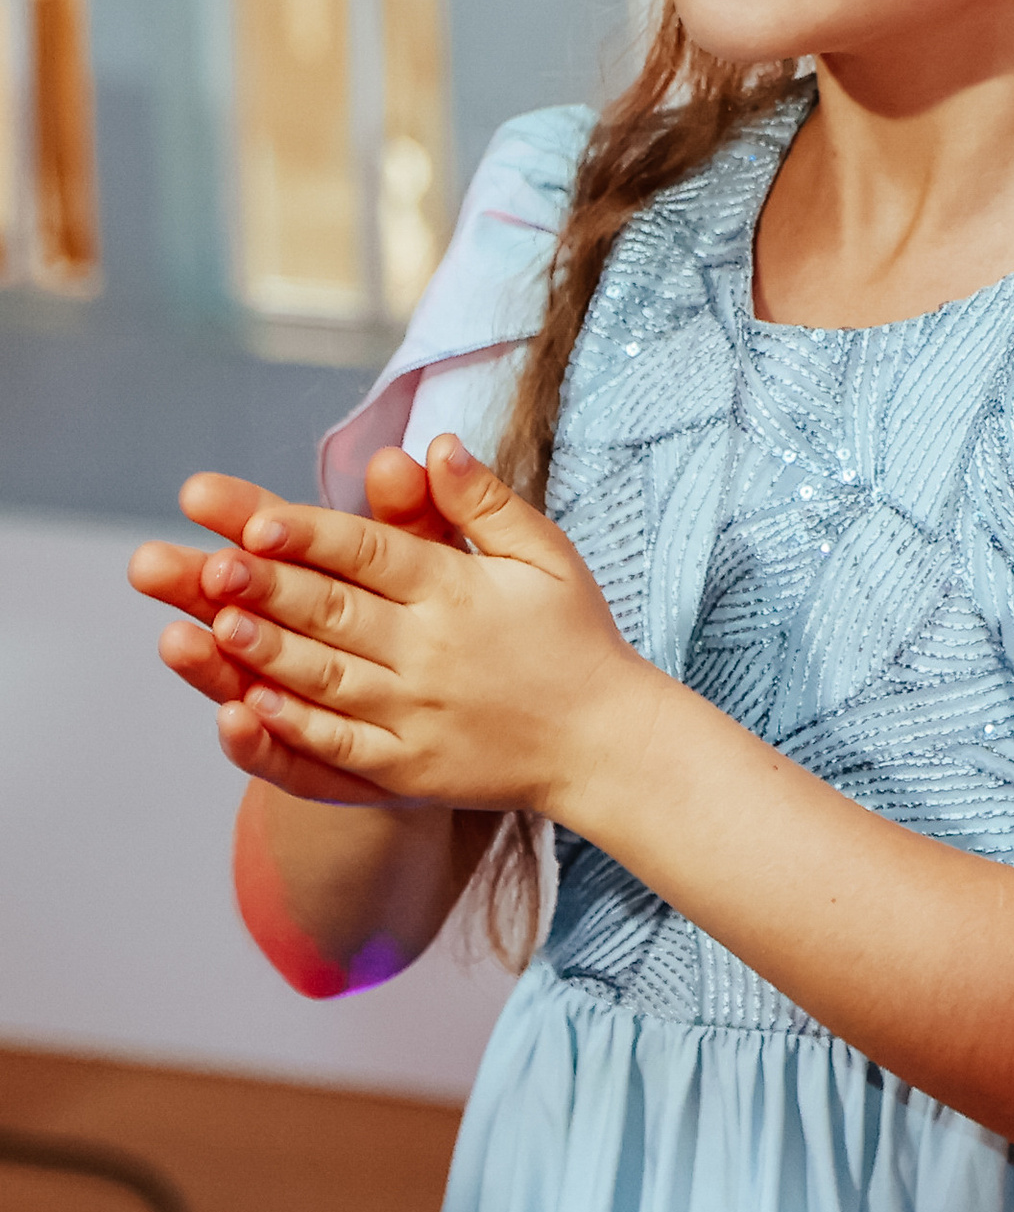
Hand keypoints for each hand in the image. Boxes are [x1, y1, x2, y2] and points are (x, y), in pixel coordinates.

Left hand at [141, 440, 647, 814]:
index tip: (257, 519)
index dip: (311, 535)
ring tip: (216, 624)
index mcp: (458, 591)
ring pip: (327, 678)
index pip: (371, 553)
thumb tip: (437, 441)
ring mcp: (417, 714)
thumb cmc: (574, 636)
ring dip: (268, 651)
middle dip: (268, 587)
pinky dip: (294, 728)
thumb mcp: (544, 554)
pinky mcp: (409, 769)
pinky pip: (341, 747)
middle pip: (336, 611)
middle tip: (209, 564)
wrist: (606, 743)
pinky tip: (248, 707)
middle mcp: (432, 651)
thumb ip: (485, 500)